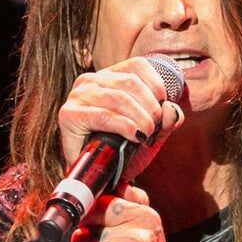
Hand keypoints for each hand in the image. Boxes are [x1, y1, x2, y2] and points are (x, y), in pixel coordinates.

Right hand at [58, 56, 185, 181]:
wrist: (97, 176)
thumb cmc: (121, 151)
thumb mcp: (150, 132)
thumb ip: (165, 120)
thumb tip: (171, 109)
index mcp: (108, 77)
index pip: (137, 65)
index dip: (156, 85)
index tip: (163, 106)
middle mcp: (91, 81)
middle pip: (131, 82)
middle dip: (151, 107)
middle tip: (154, 128)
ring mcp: (78, 96)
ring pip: (120, 97)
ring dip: (141, 118)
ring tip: (146, 135)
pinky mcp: (69, 114)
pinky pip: (105, 116)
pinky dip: (125, 126)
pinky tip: (135, 136)